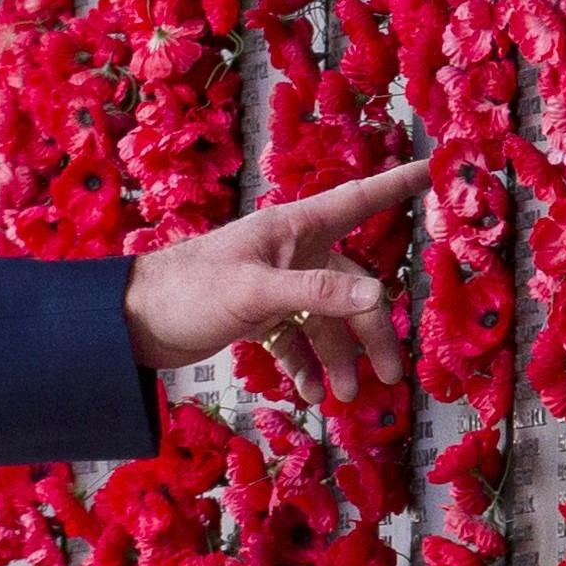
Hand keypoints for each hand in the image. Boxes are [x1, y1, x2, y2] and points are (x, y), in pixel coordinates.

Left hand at [123, 154, 427, 396]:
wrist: (130, 322)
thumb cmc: (189, 291)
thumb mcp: (256, 291)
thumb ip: (316, 294)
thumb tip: (378, 298)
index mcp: (294, 228)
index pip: (359, 199)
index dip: (398, 185)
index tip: (435, 169)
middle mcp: (292, 252)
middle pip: (351, 286)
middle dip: (372, 330)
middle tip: (390, 376)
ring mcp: (276, 285)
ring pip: (325, 319)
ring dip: (339, 357)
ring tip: (350, 397)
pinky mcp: (257, 316)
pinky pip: (294, 339)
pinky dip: (304, 365)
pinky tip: (308, 392)